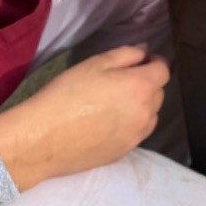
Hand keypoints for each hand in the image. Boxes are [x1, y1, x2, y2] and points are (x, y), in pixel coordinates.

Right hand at [0, 45, 168, 190]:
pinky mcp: (124, 153)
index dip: (153, 61)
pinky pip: (137, 133)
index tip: (140, 60)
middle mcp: (145, 113)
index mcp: (141, 87)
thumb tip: (145, 52)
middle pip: (158, 93)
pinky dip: (131, 125)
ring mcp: (136, 136)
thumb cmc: (67, 94)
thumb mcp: (96, 63)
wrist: (42, 139)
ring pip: (150, 115)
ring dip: (141, 106)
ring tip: (114, 103)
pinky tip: (108, 122)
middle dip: (146, 83)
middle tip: (121, 81)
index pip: (164, 70)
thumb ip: (127, 54)